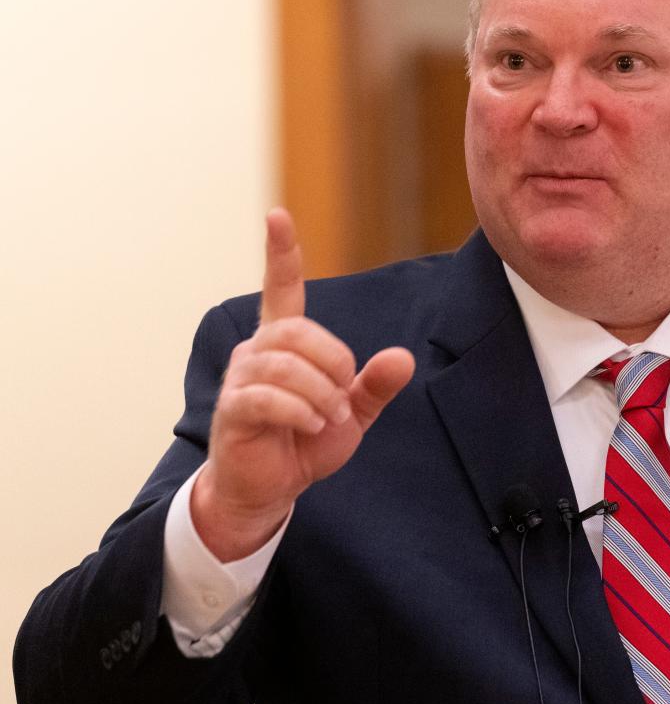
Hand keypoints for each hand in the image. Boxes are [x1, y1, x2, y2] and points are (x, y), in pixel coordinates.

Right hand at [192, 209, 414, 560]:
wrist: (272, 488)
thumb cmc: (304, 441)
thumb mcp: (351, 412)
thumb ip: (374, 384)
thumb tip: (403, 357)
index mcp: (286, 342)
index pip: (281, 287)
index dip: (280, 252)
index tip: (277, 214)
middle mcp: (257, 350)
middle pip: (297, 332)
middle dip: (332, 364)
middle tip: (340, 399)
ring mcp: (240, 379)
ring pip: (284, 364)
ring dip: (318, 393)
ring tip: (326, 418)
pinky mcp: (231, 409)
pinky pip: (265, 397)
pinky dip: (298, 411)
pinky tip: (309, 425)